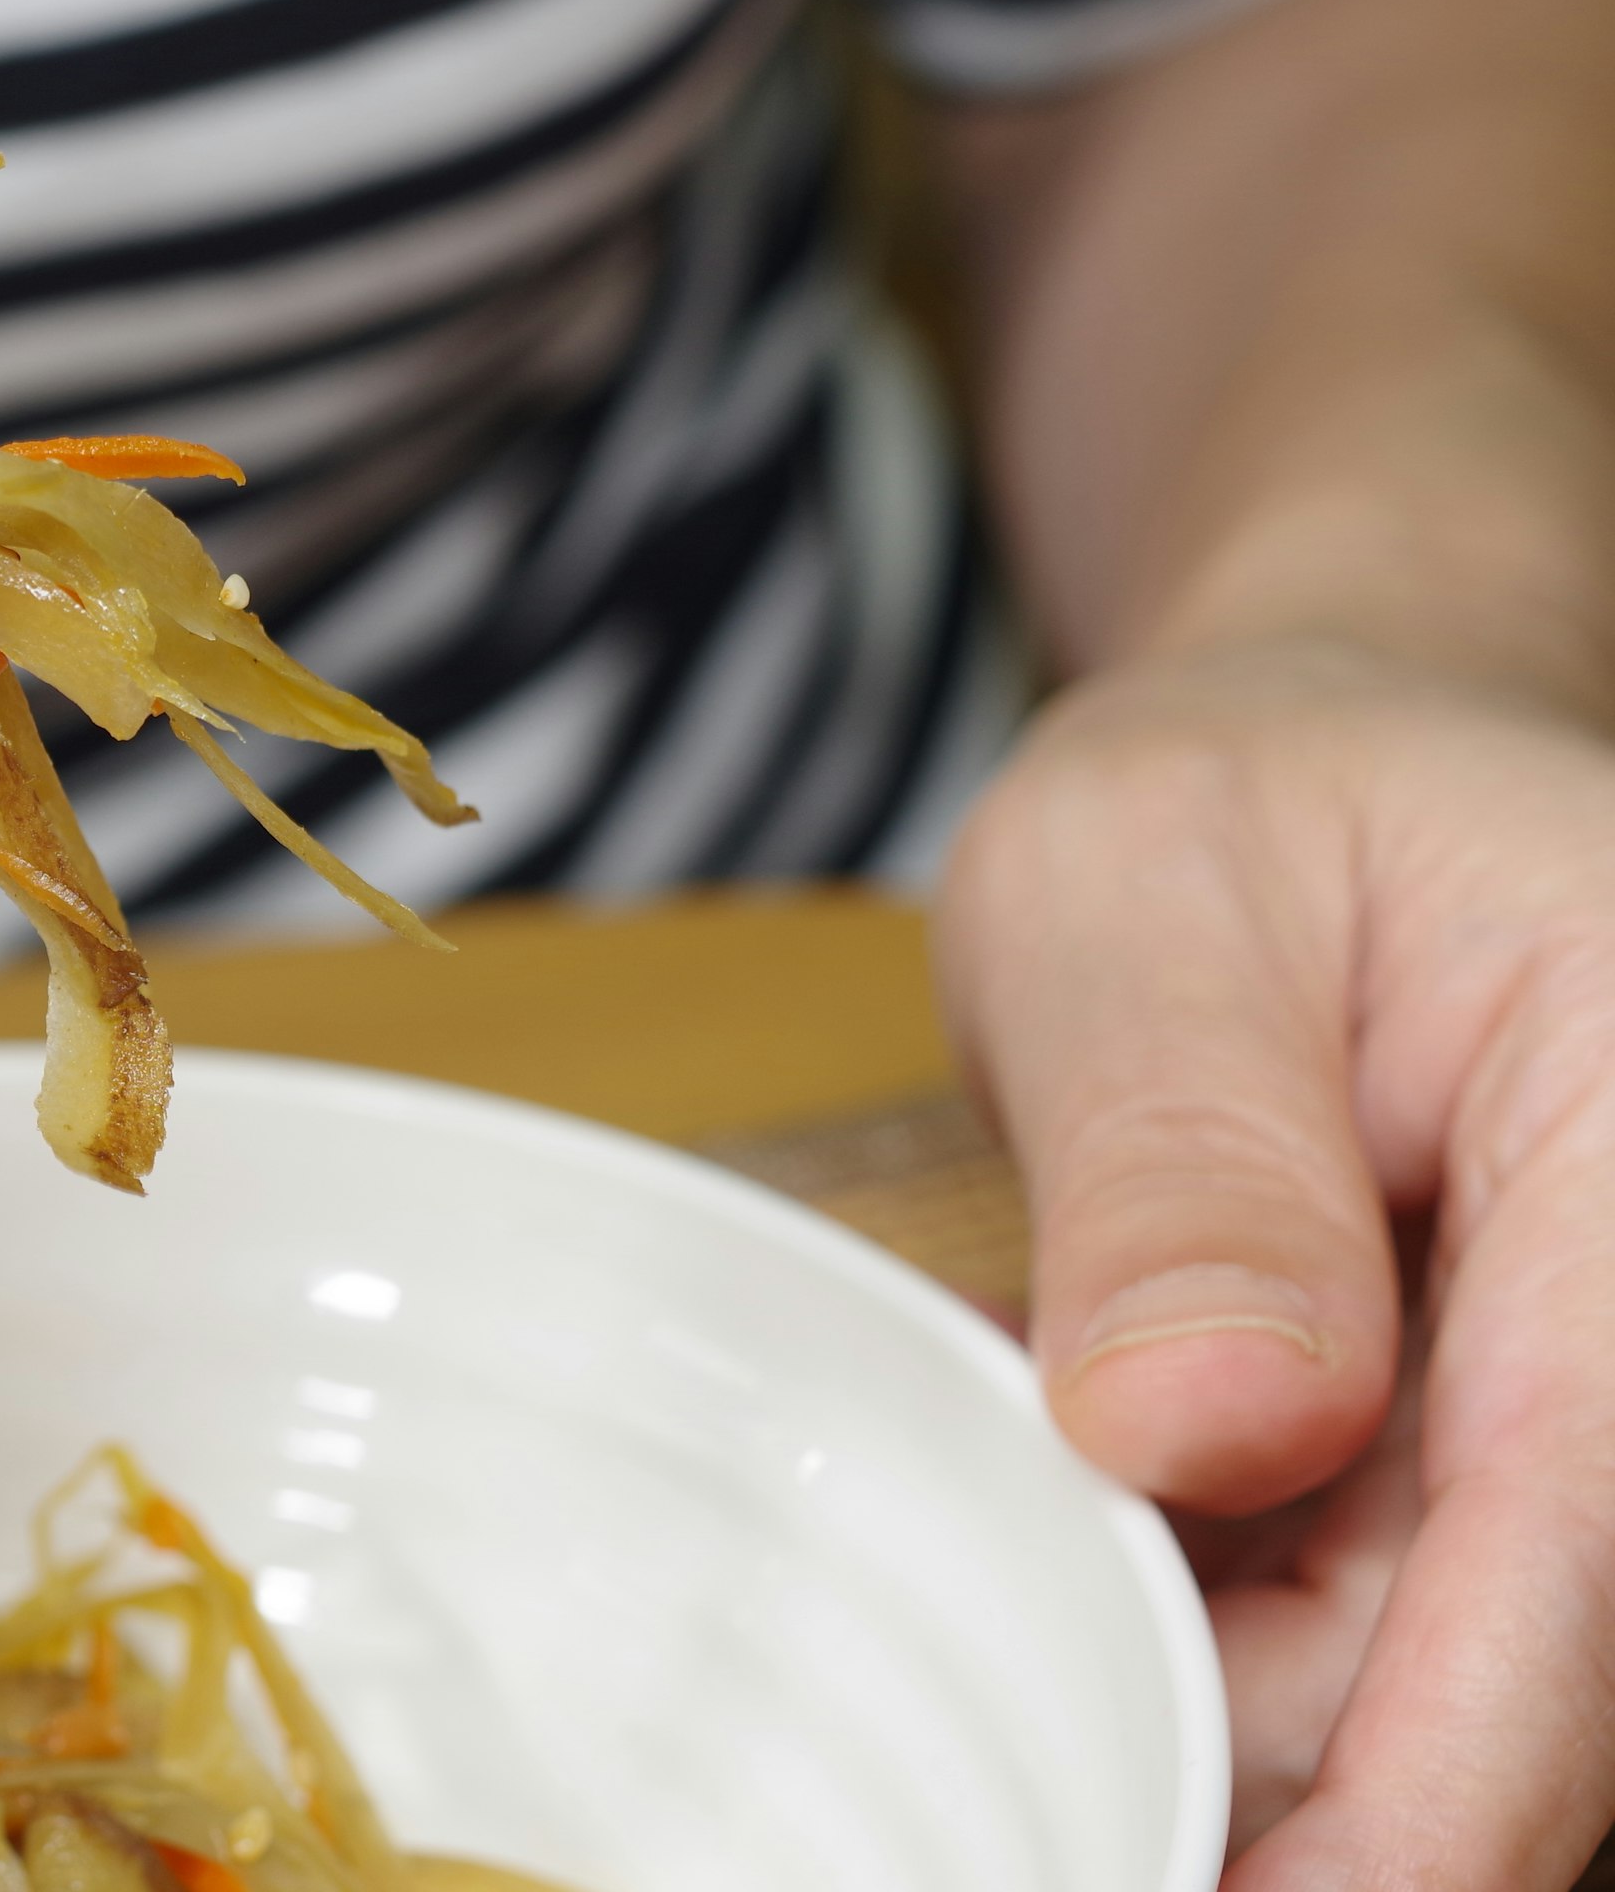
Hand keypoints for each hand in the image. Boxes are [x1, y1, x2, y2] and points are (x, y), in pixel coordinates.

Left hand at [937, 638, 1614, 1887]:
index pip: (1591, 1537)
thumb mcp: (1149, 894)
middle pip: (1524, 1664)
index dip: (1438, 1785)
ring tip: (1007, 1588)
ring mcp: (1588, 1410)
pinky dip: (1199, 1622)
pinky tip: (1062, 1537)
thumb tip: (1199, 1428)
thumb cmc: (1243, 797)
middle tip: (1042, 1777)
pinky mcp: (1501, 1478)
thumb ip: (1185, 1153)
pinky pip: (1370, 1634)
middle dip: (1285, 1765)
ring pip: (1436, 1678)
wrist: (1312, 778)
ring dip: (1220, 1691)